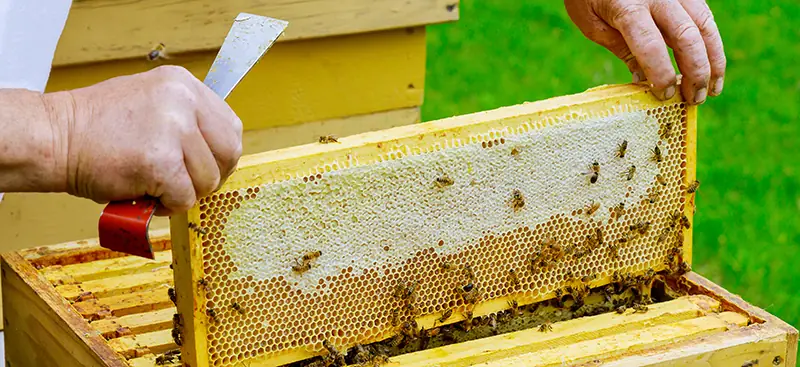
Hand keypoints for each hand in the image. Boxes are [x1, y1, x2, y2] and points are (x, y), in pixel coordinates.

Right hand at [46, 65, 242, 214]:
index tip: (204, 168)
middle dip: (210, 176)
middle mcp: (183, 100)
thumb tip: (214, 151)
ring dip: (185, 192)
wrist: (53, 138)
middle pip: (229, 152)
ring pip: (208, 179)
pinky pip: (185, 198)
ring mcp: (174, 129)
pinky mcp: (161, 161)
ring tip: (155, 187)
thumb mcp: (152, 104)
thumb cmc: (97, 129)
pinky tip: (146, 196)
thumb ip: (186, 120)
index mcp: (184, 84)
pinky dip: (168, 206)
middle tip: (185, 184)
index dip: (221, 155)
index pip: (231, 126)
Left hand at [564, 0, 725, 103]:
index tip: (665, 95)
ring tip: (713, 89)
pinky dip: (711, 42)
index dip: (661, 73)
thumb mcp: (592, 23)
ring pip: (705, 26)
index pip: (650, 44)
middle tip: (695, 100)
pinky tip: (711, 64)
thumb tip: (643, 81)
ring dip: (714, 59)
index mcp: (628, 7)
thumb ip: (619, 48)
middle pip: (687, 36)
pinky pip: (704, 16)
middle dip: (696, 72)